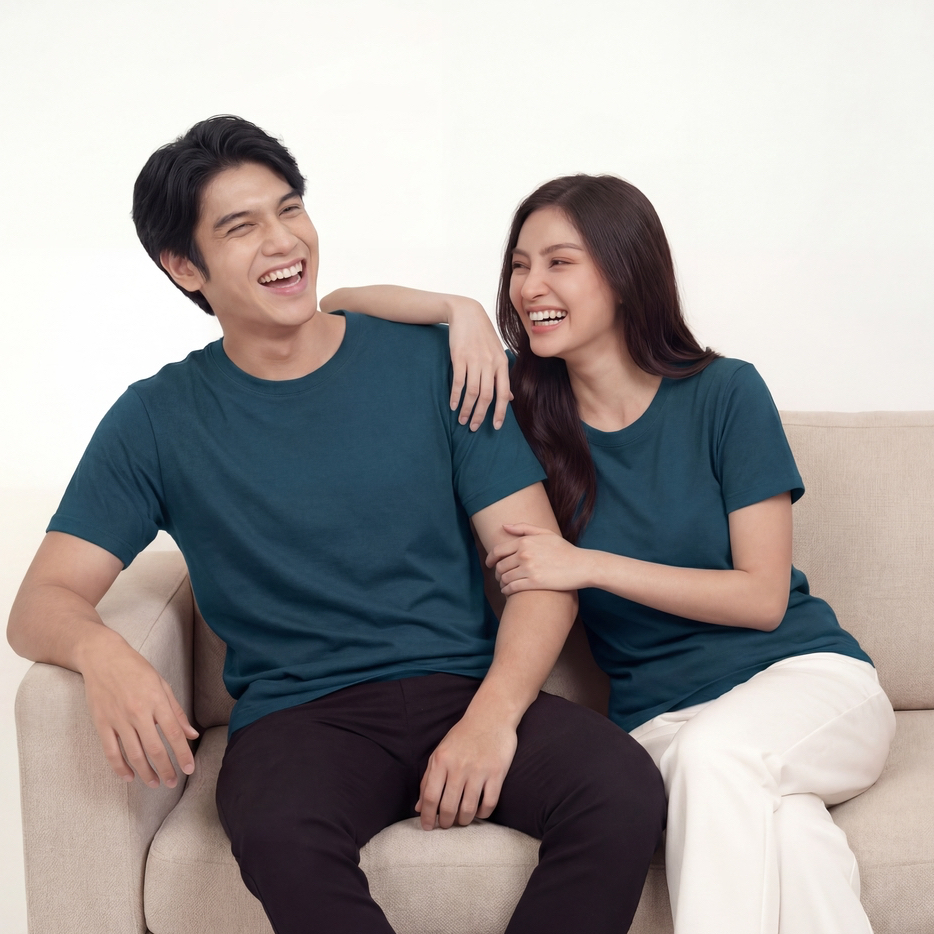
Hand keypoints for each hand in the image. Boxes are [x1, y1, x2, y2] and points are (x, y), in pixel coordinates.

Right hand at [81, 636, 198, 788]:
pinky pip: (111, 752)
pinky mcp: (102, 723)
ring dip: (146, 773)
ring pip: (134, 754)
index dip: (183, 754)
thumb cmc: (136, 669)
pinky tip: (129, 777)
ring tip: (155, 784)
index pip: (174, 734)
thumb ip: (177, 712)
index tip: (189, 769)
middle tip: (172, 782)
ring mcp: (118, 719)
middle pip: (155, 748)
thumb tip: (192, 734)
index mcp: (157, 701)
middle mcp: (138, 712)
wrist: (103, 657)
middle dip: (166, 769)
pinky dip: (120, 768)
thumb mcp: (162, 684)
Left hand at [415, 713, 517, 829]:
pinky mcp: (497, 773)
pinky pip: (489, 804)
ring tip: (462, 820)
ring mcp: (479, 771)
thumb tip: (419, 808)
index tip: (427, 827)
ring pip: (468, 810)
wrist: (491, 716)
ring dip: (463, 821)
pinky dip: (483, 814)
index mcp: (441, 761)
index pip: (430, 797)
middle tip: (446, 824)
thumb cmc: (462, 736)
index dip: (427, 816)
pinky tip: (479, 812)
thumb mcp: (440, 753)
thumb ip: (428, 780)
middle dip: (445, 822)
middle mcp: (458, 767)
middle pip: (448, 807)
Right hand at [447, 298, 511, 430]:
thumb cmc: (483, 336)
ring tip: (461, 420)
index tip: (495, 427)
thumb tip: (510, 398)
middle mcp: (490, 363)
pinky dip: (455, 396)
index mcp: (501, 364)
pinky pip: (458, 382)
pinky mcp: (459, 357)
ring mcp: (475, 360)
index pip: (503, 393)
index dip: (500, 412)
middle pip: (487, 396)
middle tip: (473, 427)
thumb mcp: (497, 354)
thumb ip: (502, 377)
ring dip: (466, 408)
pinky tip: (453, 405)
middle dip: (480, 415)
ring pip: (472, 392)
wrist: (467, 313)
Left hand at [487, 523, 588, 594]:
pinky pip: (512, 588)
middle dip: (497, 573)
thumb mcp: (545, 533)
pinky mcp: (534, 583)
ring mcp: (529, 569)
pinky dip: (507, 591)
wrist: (582, 565)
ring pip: (505, 578)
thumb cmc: (564, 549)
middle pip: (500, 566)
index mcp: (524, 542)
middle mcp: (524, 554)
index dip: (490, 559)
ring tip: (504, 585)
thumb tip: (504, 526)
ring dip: (502, 583)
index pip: (498, 551)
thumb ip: (523, 528)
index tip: (489, 564)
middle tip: (499, 577)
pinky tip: (508, 592)